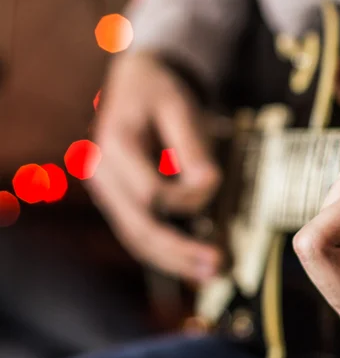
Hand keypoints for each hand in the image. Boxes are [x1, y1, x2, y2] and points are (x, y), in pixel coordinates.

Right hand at [88, 53, 221, 282]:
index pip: (151, 193)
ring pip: (137, 239)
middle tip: (219, 265)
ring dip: (174, 262)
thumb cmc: (159, 91)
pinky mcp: (119, 200)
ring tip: (211, 275)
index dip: (187, 197)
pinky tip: (191, 264)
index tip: (216, 182)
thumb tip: (210, 185)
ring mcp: (108, 191)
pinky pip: (140, 233)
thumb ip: (193, 147)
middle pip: (139, 227)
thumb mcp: (180, 106)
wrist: (135, 82)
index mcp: (114, 146)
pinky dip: (165, 252)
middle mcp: (103, 175)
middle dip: (180, 251)